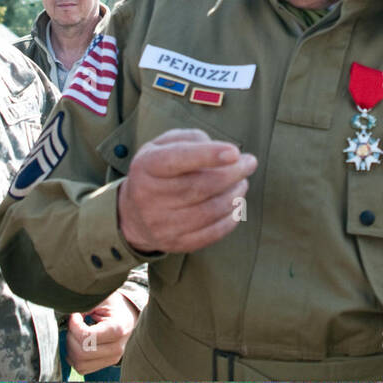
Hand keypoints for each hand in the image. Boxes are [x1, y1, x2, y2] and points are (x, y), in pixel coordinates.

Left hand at [66, 292, 138, 374]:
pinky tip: (78, 343)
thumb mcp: (102, 298)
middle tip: (74, 323)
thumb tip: (68, 315)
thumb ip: (85, 305)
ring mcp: (112, 359)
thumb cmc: (114, 304)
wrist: (128, 314)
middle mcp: (117, 348)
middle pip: (81, 353)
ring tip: (76, 333)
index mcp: (117, 329)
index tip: (75, 314)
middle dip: (71, 337)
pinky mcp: (106, 364)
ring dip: (71, 348)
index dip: (74, 325)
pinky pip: (82, 368)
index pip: (86, 337)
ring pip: (79, 364)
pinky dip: (74, 357)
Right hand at [117, 128, 255, 254]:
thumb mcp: (162, 145)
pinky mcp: (175, 243)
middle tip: (250, 163)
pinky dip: (230, 219)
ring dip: (234, 195)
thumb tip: (222, 151)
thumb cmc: (156, 172)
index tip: (235, 152)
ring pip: (209, 211)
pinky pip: (211, 234)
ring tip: (242, 183)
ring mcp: (161, 224)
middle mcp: (150, 197)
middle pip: (199, 186)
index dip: (207, 155)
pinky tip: (236, 205)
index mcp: (146, 167)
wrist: (132, 215)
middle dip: (232, 174)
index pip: (177, 159)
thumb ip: (191, 139)